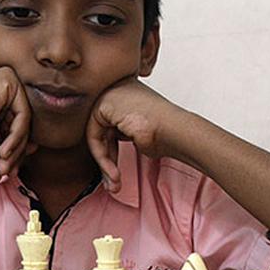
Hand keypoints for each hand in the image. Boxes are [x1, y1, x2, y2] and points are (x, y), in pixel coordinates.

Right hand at [0, 67, 34, 181]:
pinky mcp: (8, 79)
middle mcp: (6, 85)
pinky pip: (24, 114)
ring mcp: (8, 79)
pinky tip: (3, 151)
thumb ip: (16, 145)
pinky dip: (16, 137)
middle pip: (24, 123)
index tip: (6, 171)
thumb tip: (36, 146)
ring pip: (26, 121)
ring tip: (1, 164)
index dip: (16, 152)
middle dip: (16, 153)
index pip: (21, 126)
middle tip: (3, 171)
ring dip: (15, 149)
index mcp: (2, 98)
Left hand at [86, 77, 185, 191]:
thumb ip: (120, 130)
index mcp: (126, 89)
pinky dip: (102, 157)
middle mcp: (117, 87)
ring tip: (115, 182)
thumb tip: (103, 148)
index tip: (117, 171)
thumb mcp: (138, 131)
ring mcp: (110, 93)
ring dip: (104, 163)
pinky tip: (114, 173)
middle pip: (100, 129)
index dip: (112, 149)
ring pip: (95, 135)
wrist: (176, 131)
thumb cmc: (166, 134)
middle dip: (106, 159)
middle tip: (114, 182)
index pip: (109, 124)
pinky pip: (93, 136)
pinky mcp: (104, 104)